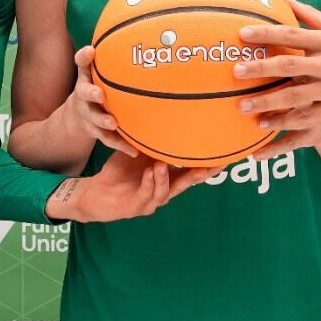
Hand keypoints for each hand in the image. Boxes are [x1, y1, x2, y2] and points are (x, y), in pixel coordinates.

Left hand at [45, 150, 220, 222]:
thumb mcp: (138, 151)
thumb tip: (164, 112)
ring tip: (163, 164)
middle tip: (213, 164)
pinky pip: (145, 195)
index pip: (192, 170)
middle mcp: (164, 190)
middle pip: (188, 183)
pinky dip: (148, 184)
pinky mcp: (136, 207)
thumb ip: (152, 139)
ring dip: (165, 177)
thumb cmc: (120, 171)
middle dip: (201, 174)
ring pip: (165, 191)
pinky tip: (149, 173)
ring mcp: (151, 201)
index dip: (208, 163)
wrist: (96, 192)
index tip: (224, 154)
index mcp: (168, 177)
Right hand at [61, 45, 135, 155]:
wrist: (75, 118)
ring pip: (94, 119)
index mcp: (85, 78)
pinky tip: (135, 150)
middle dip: (91, 92)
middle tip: (100, 93)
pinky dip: (121, 144)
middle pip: (84, 93)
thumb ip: (110, 57)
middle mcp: (83, 96)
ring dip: (103, 121)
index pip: (81, 64)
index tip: (91, 51)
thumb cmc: (94, 87)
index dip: (84, 57)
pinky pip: (109, 139)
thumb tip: (138, 32)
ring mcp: (88, 115)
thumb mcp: (95, 72)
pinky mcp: (96, 132)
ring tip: (113, 122)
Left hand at [234, 0, 320, 129]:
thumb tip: (287, 0)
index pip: (292, 34)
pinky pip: (306, 118)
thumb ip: (313, 16)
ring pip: (295, 96)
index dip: (267, 33)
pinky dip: (284, 122)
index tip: (242, 33)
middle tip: (236, 70)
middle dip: (261, 68)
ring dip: (267, 102)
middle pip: (290, 65)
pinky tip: (263, 125)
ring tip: (241, 105)